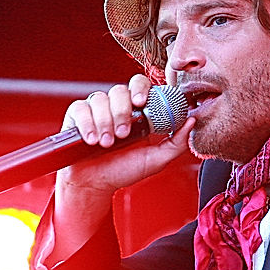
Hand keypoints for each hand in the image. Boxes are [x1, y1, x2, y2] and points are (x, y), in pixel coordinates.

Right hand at [58, 73, 194, 195]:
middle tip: (124, 132)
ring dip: (105, 122)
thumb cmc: (124, 170)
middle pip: (120, 89)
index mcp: (137, 112)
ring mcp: (96, 109)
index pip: (141, 86)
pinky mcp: (77, 115)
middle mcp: (116, 106)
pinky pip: (81, 108)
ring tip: (108, 143)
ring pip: (101, 99)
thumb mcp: (156, 159)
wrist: (96, 184)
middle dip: (122, 111)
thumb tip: (192, 120)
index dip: (141, 89)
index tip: (141, 102)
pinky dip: (87, 124)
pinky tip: (92, 140)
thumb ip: (177, 142)